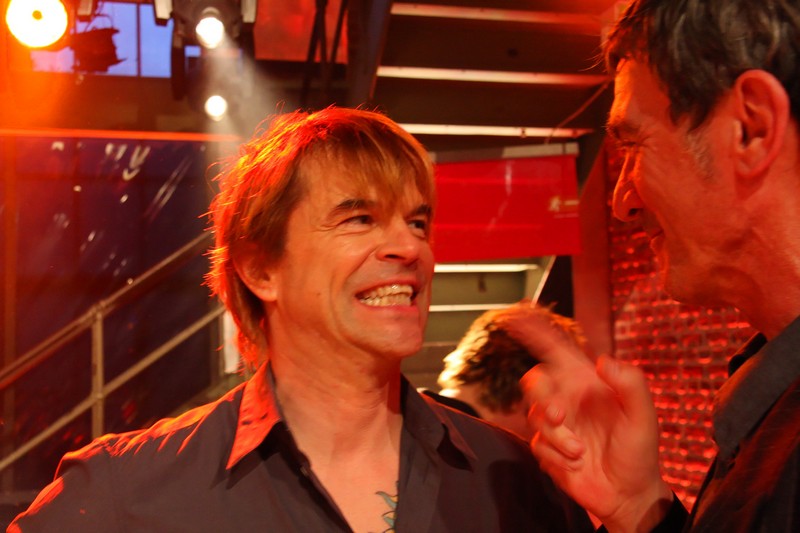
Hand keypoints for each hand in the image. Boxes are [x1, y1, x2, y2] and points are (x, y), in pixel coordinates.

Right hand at [500, 309, 673, 532]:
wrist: (629, 495)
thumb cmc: (639, 452)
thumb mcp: (644, 416)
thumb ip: (631, 384)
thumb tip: (604, 362)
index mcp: (587, 383)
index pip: (557, 350)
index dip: (537, 332)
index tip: (517, 316)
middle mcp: (568, 399)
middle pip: (535, 381)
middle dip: (542, 395)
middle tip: (559, 415)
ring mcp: (556, 425)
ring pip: (534, 415)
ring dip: (556, 434)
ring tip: (579, 451)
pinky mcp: (548, 449)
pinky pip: (537, 444)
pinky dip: (556, 455)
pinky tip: (576, 463)